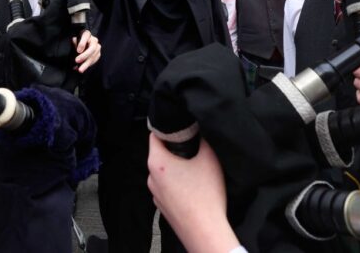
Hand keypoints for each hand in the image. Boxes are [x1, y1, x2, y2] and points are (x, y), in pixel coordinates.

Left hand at [72, 30, 100, 72]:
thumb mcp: (73, 41)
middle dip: (84, 55)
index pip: (86, 36)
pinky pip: (94, 60)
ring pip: (94, 55)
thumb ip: (74, 44)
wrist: (82, 45)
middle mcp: (94, 40)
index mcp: (86, 34)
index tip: (78, 51)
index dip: (82, 43)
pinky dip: (88, 65)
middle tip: (76, 61)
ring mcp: (97, 47)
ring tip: (79, 69)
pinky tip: (82, 68)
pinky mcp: (98, 54)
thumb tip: (78, 51)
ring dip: (86, 63)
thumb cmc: (76, 42)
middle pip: (92, 48)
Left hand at [147, 135, 239, 252]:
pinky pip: (167, 189)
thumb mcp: (209, 157)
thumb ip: (201, 140)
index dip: (166, 130)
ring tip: (195, 172)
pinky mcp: (163, 208)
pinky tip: (193, 189)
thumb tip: (197, 133)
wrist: (205, 230)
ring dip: (176, 169)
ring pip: (164, 173)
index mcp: (157, 163)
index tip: (180, 130)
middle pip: (159, 155)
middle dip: (174, 150)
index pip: (154, 136)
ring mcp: (155, 195)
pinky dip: (177, 185)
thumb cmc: (205, 195)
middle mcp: (151, 178)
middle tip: (193, 151)